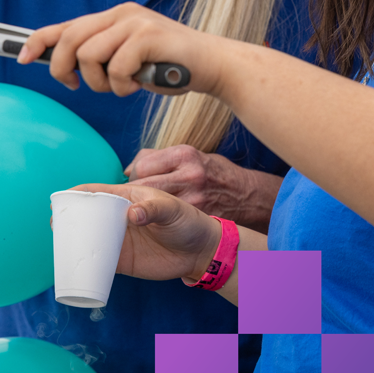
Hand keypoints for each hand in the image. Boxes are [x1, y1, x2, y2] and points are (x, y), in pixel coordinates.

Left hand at [17, 3, 227, 97]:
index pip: (65, 26)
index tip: (22, 58)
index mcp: (114, 17)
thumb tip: (65, 66)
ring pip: (89, 56)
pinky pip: (116, 68)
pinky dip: (123, 85)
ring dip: (100, 83)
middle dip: (64, 69)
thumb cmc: (170, 66)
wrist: (213, 64)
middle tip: (78, 85)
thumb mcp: (130, 59)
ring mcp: (135, 23)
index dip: (38, 41)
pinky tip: (141, 84)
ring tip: (122, 85)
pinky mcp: (148, 36)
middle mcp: (122, 14)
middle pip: (69, 40)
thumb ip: (103, 57)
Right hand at [71, 183, 221, 282]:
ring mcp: (120, 239)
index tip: (59, 200)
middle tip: (54, 226)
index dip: (77, 194)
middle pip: (88, 215)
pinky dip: (86, 263)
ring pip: (90, 238)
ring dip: (73, 241)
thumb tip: (132, 215)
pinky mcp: (123, 260)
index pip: (98, 192)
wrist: (199, 251)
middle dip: (68, 218)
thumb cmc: (188, 222)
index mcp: (128, 198)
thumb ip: (154, 208)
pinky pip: (98, 261)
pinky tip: (73, 267)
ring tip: (58, 246)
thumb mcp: (173, 209)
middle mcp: (119, 218)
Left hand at [126, 146, 280, 230]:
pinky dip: (158, 218)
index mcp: (185, 155)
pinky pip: (166, 217)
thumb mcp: (190, 156)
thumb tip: (128, 171)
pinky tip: (160, 218)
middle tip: (133, 198)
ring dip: (142, 207)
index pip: (143, 165)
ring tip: (144, 208)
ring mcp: (194, 199)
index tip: (136, 180)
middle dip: (134, 193)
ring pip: (152, 203)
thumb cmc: (211, 174)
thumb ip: (158, 159)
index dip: (134, 174)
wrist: (245, 196)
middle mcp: (190, 175)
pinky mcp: (196, 218)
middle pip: (143, 185)